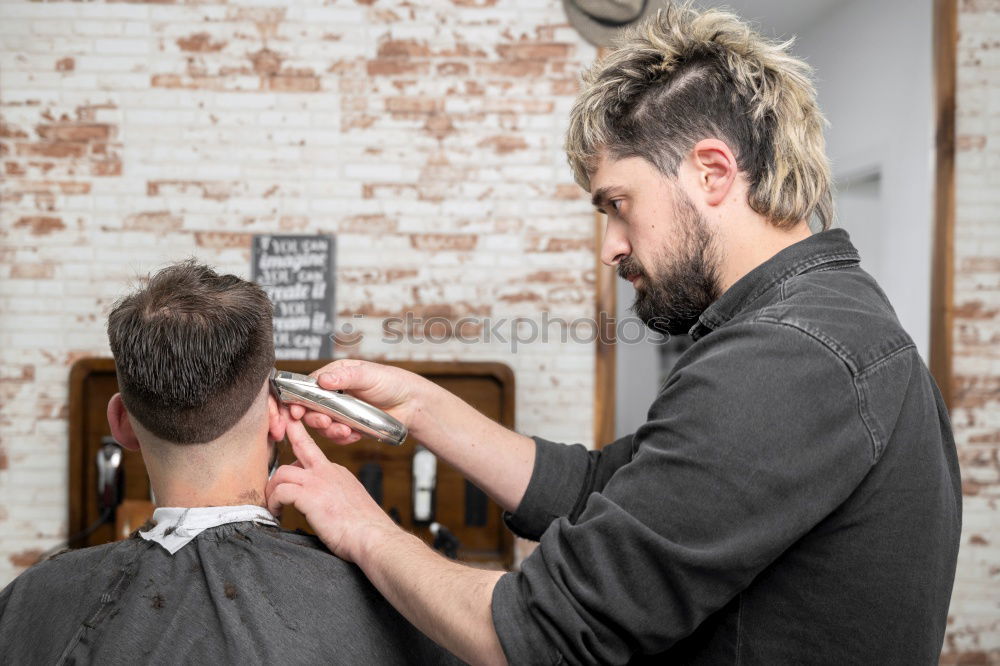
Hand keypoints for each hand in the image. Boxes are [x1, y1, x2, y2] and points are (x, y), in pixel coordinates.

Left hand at [266, 418, 399, 561]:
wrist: (373, 536)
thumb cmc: (366, 529)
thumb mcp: (352, 504)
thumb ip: (336, 498)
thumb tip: (324, 507)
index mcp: (338, 473)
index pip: (314, 456)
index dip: (300, 453)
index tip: (291, 452)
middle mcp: (328, 471)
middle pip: (301, 446)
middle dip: (287, 438)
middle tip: (274, 438)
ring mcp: (317, 482)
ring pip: (282, 472)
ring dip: (272, 488)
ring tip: (272, 504)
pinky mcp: (308, 496)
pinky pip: (280, 491)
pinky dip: (274, 502)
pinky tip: (276, 513)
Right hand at [289, 359, 431, 443]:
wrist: (411, 403)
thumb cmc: (391, 382)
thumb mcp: (368, 374)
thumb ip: (346, 377)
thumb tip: (323, 380)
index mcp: (335, 376)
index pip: (308, 387)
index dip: (298, 399)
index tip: (296, 410)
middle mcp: (334, 394)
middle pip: (311, 409)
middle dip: (315, 418)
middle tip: (325, 422)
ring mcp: (341, 411)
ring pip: (323, 425)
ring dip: (330, 430)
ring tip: (345, 430)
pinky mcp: (349, 427)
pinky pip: (337, 436)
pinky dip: (343, 438)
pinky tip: (354, 434)